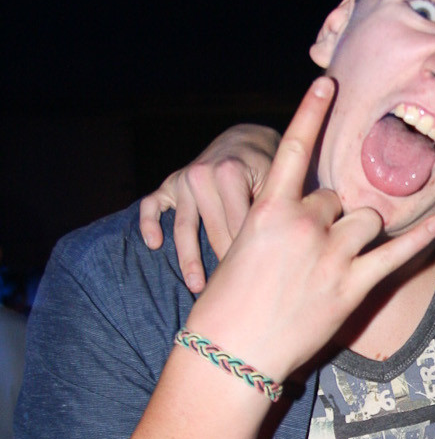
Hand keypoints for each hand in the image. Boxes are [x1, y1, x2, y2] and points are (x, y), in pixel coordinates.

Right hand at [139, 123, 279, 292]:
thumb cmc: (266, 169)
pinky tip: (154, 245)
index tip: (259, 284)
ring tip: (197, 288)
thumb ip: (274, 210)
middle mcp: (203, 174)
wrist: (244, 142)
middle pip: (213, 231)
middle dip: (226, 264)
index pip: (238, 226)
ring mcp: (183, 180)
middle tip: (236, 296)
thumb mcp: (275, 182)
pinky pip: (152, 205)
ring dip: (189, 260)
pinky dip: (149, 224)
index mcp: (230, 174)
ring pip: (184, 227)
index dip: (249, 256)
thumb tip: (280, 253)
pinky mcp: (169, 184)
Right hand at [184, 76, 434, 382]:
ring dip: (360, 234)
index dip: (312, 111)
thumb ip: (277, 223)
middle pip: (336, 198)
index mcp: (268, 210)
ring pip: (367, 221)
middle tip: (310, 252)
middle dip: (331, 217)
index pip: (295, 148)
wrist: (232, 354)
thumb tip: (307, 213)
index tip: (328, 82)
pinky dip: (421, 240)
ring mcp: (331, 255)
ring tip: (337, 262)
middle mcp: (303, 224)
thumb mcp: (241, 249)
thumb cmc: (228, 306)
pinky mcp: (352, 286)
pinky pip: (396, 254)